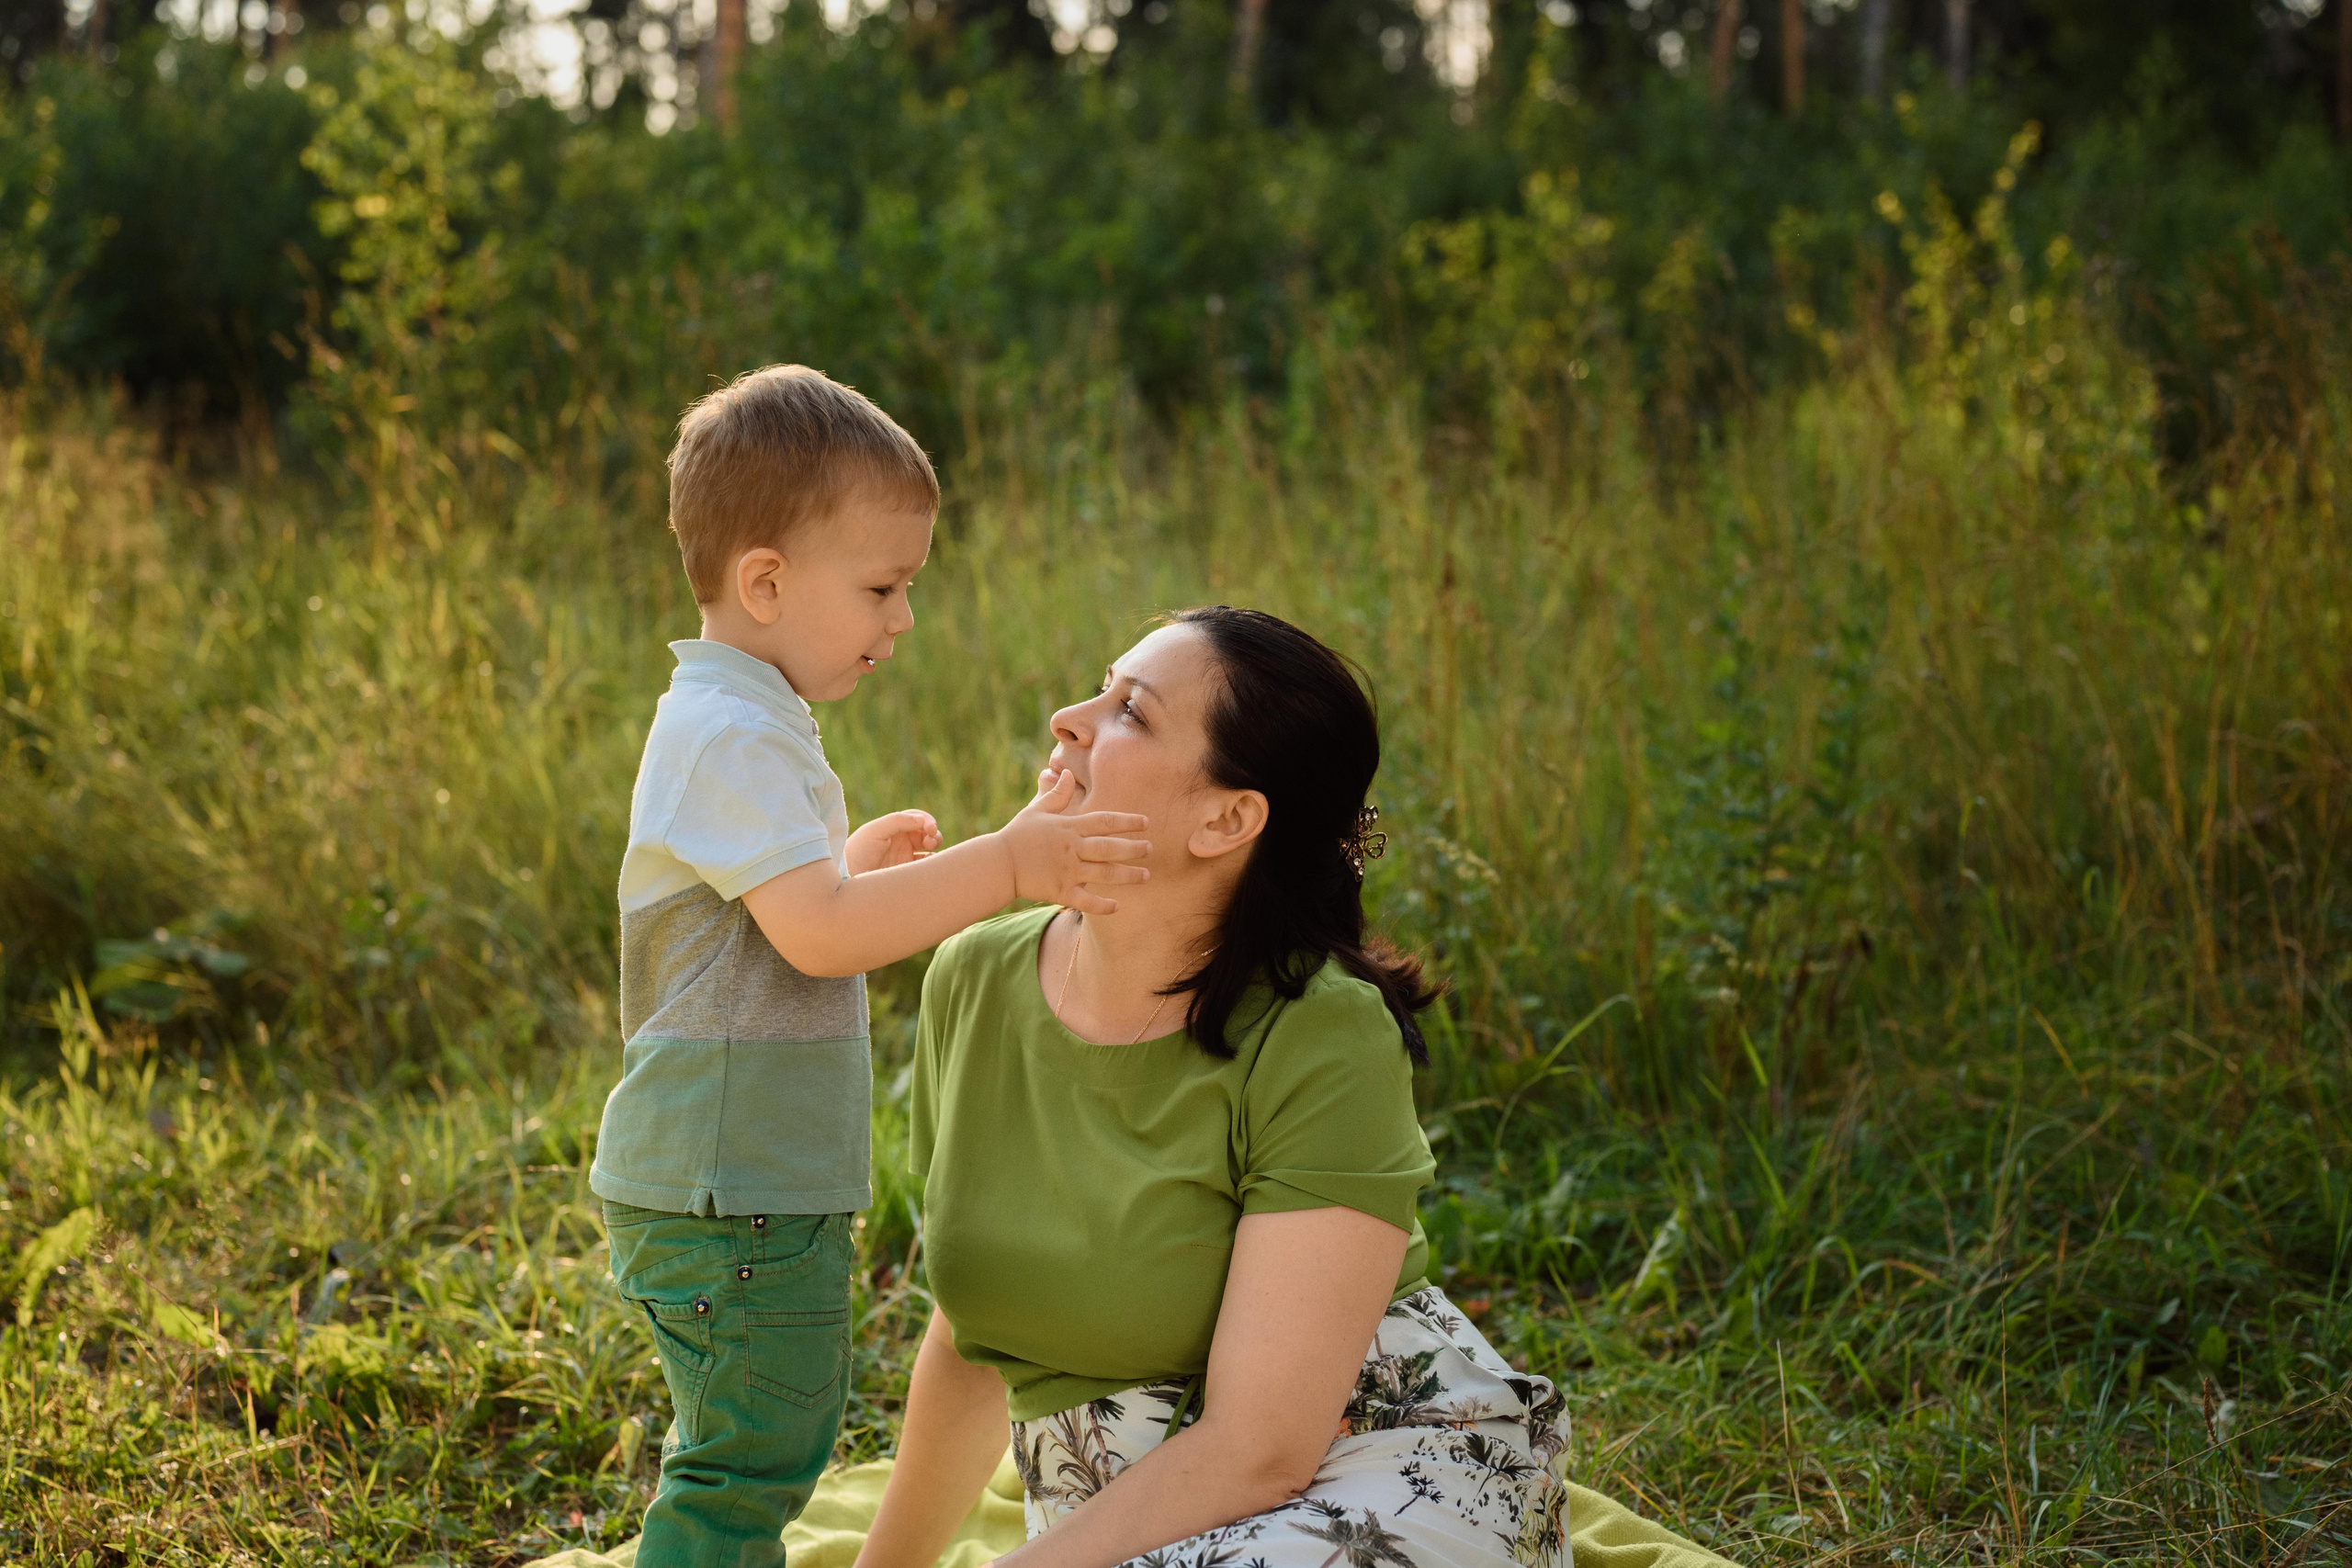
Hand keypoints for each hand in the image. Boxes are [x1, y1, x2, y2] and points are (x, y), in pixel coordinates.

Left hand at [848, 809, 942, 874]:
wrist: (846, 881)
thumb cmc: (857, 853)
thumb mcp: (874, 831)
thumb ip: (897, 821)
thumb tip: (922, 820)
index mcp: (893, 829)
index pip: (916, 819)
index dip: (927, 821)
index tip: (930, 829)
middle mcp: (901, 843)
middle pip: (926, 834)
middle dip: (934, 834)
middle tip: (932, 841)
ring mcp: (905, 860)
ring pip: (929, 851)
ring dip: (936, 849)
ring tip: (932, 853)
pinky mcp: (907, 876)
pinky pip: (925, 869)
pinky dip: (932, 865)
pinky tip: (929, 866)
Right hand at [998, 768, 1149, 914]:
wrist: (998, 863)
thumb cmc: (1017, 834)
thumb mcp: (1037, 810)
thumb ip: (1057, 793)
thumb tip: (1068, 774)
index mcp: (1069, 828)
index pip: (1104, 821)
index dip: (1127, 821)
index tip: (1146, 823)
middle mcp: (1072, 849)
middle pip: (1109, 848)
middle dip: (1133, 849)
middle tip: (1150, 849)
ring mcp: (1067, 872)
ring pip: (1104, 874)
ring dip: (1128, 875)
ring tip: (1146, 876)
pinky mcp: (1060, 892)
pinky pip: (1086, 901)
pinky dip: (1102, 905)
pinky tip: (1118, 907)